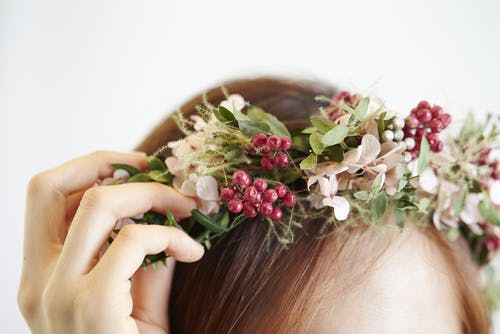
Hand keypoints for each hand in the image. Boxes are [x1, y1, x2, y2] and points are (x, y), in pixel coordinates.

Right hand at [18, 151, 203, 333]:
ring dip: (153, 193)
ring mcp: (56, 296)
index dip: (88, 168)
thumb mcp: (136, 295)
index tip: (134, 167)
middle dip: (107, 163)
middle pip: (49, 185)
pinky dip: (171, 235)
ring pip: (96, 204)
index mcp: (40, 275)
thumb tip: (169, 204)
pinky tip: (194, 251)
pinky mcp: (91, 308)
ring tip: (189, 207)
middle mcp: (36, 282)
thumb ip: (145, 250)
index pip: (44, 196)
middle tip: (155, 169)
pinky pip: (133, 241)